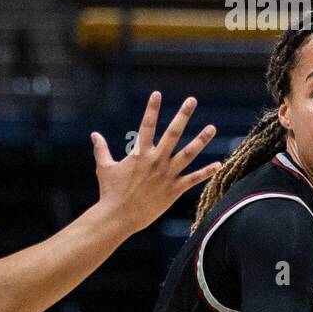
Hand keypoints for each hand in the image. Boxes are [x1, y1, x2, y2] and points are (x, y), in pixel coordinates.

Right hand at [91, 92, 220, 236]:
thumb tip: (94, 134)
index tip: (157, 93)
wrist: (118, 217)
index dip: (151, 108)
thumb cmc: (110, 193)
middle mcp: (155, 160)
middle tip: (192, 100)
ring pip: (188, 153)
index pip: (146, 125)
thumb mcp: (104, 168)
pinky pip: (193, 179)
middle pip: (172, 133)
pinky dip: (206, 172)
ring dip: (201, 140)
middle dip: (182, 115)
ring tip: (212, 127)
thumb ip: (101, 149)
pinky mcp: (173, 190)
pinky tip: (218, 164)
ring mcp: (166, 175)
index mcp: (139, 153)